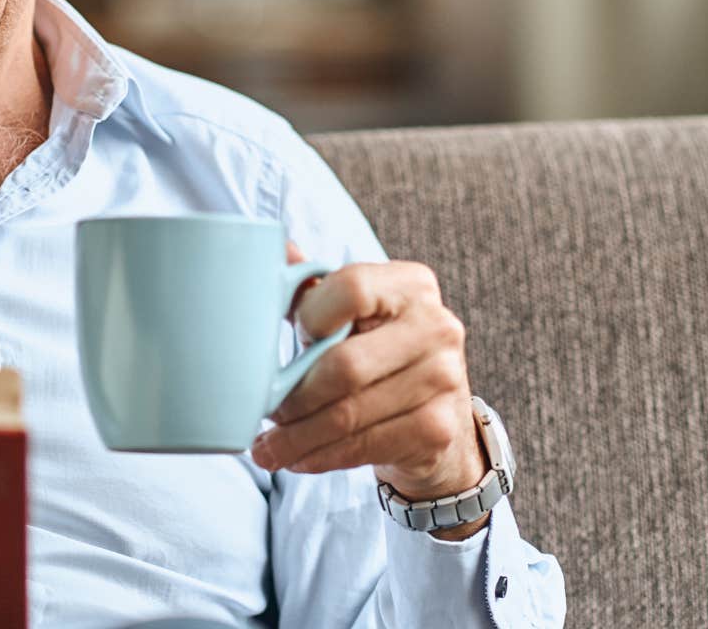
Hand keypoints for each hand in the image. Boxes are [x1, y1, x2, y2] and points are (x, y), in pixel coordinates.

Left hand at [250, 244, 487, 520]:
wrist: (436, 416)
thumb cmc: (377, 354)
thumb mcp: (351, 315)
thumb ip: (312, 287)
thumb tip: (271, 248)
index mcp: (410, 285)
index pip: (351, 288)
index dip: (310, 316)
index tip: (289, 341)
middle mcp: (437, 325)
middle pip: (345, 365)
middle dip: (293, 397)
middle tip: (263, 413)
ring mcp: (444, 378)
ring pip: (349, 414)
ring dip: (298, 438)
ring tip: (268, 449)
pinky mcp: (438, 427)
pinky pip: (365, 446)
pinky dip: (322, 457)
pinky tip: (299, 460)